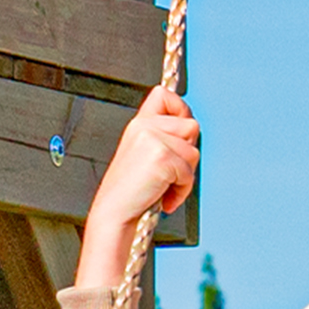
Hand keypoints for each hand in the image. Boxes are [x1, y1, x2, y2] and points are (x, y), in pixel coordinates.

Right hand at [77, 84, 196, 289]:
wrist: (115, 213)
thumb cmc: (132, 191)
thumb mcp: (144, 155)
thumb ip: (164, 137)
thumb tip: (191, 130)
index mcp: (139, 123)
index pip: (165, 95)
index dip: (180, 108)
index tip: (180, 129)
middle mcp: (144, 126)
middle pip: (191, 127)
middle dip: (187, 154)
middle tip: (168, 173)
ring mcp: (152, 139)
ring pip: (194, 151)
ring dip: (185, 175)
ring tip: (164, 186)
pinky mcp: (161, 157)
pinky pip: (189, 173)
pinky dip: (182, 190)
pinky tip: (164, 196)